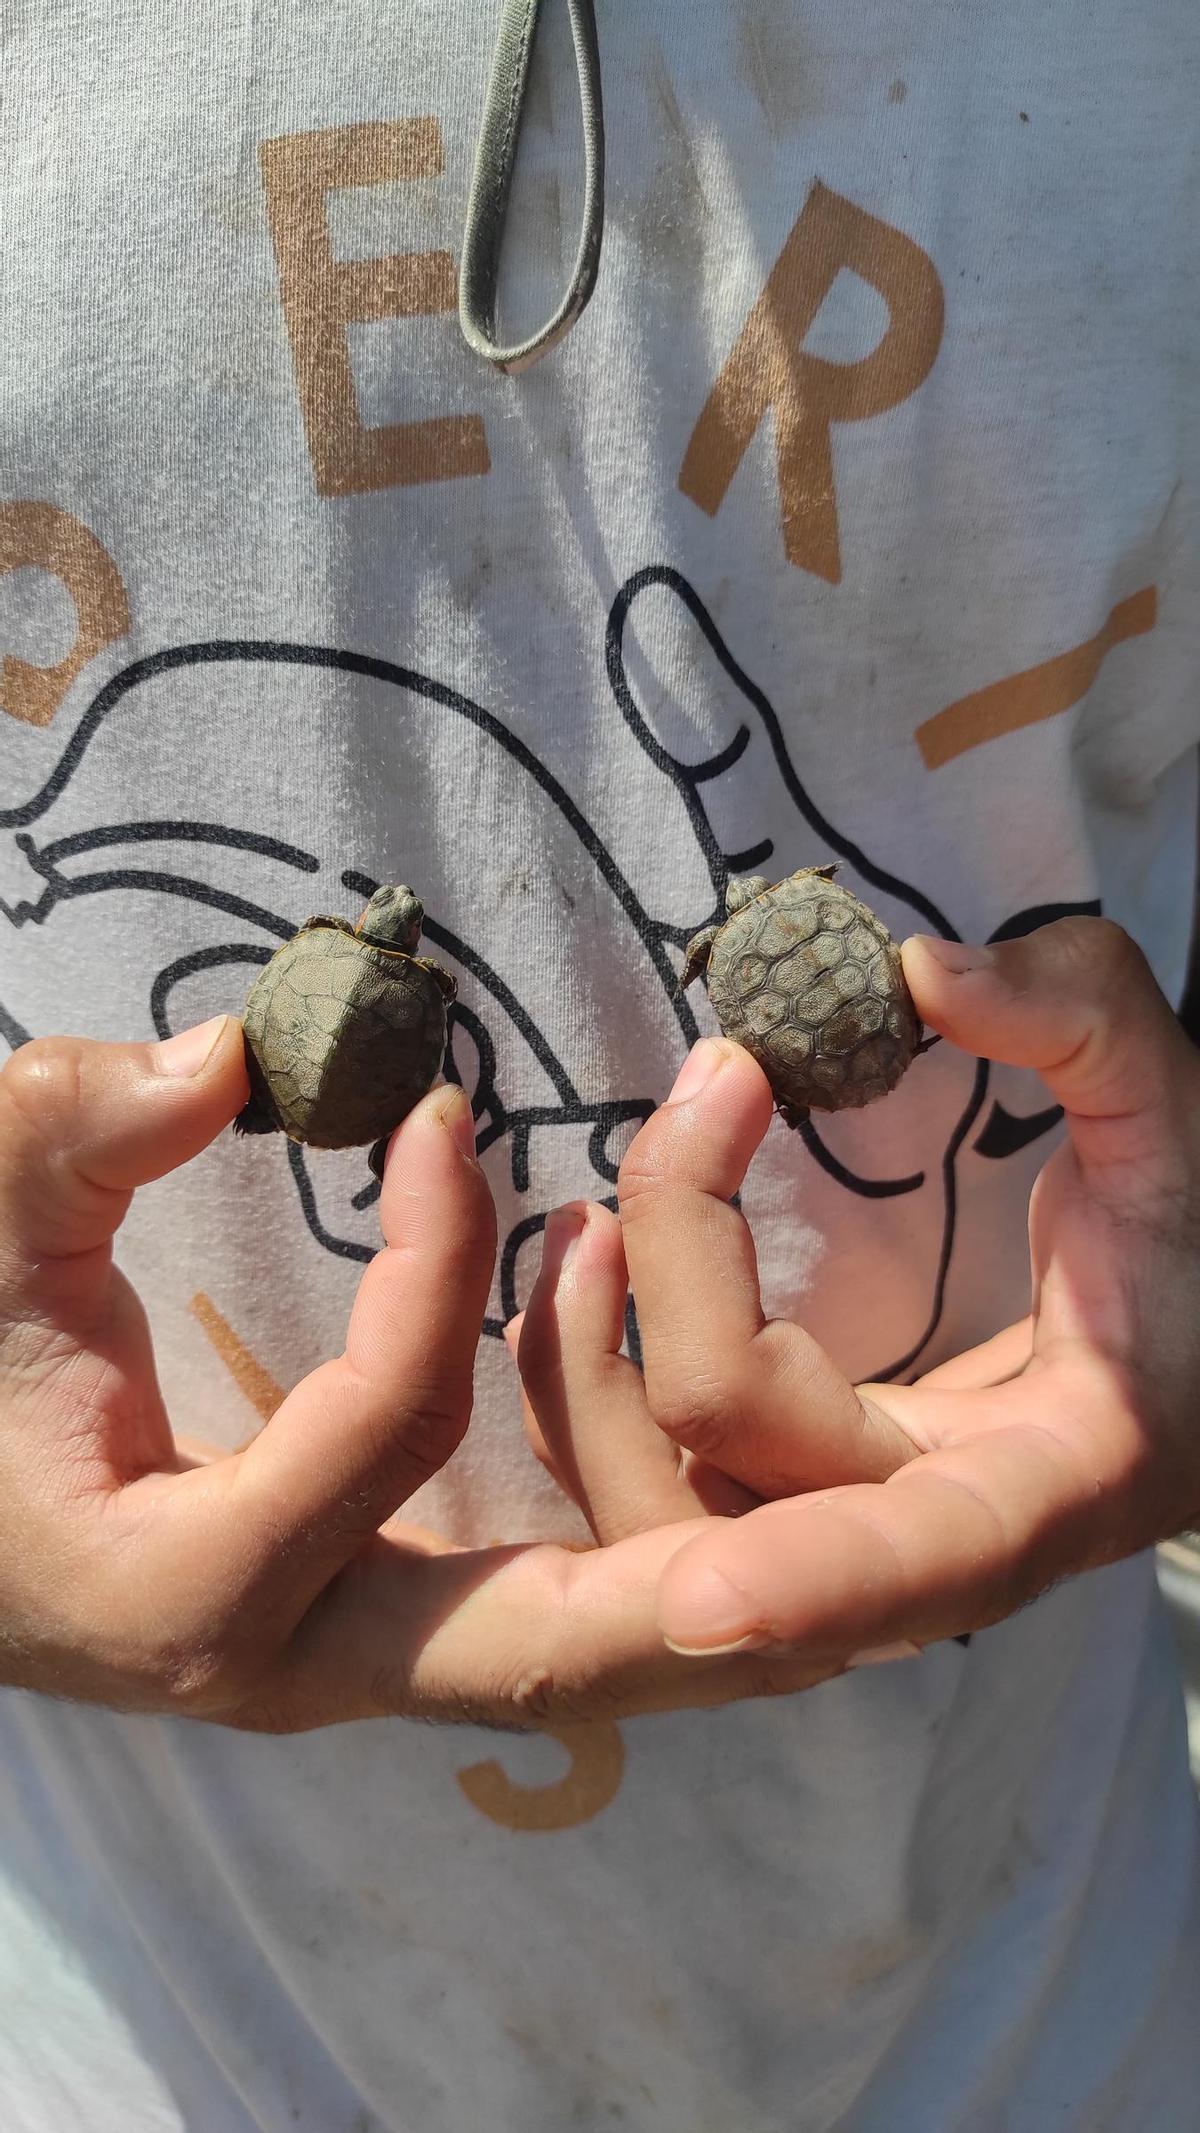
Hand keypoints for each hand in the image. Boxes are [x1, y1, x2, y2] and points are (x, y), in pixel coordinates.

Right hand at [0, 1020, 833, 1728]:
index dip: (435, 1262)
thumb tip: (229, 1057)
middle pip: (541, 1655)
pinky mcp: (378, 1636)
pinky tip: (722, 1470)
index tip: (456, 1119)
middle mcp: (287, 1665)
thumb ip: (72, 1130)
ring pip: (566, 1662)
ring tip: (836, 1479)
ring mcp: (347, 1665)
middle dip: (704, 1588)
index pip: (378, 1426)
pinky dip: (639, 1552)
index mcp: (181, 1586)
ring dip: (701, 1567)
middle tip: (867, 1516)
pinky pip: (537, 1614)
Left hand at [513, 918, 1199, 1665]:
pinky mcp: (790, 1477)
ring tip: (586, 1200)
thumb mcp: (1182, 1112)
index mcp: (1056, 1474)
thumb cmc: (1196, 1229)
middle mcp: (929, 1524)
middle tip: (707, 1087)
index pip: (930, 1551)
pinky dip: (586, 1380)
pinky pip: (654, 1463)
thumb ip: (1083, 1018)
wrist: (1187, 1323)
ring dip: (580, 1365)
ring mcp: (843, 1509)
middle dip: (669, 1298)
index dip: (823, 1581)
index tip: (702, 1604)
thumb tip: (919, 974)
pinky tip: (582, 1261)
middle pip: (738, 1473)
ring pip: (660, 1495)